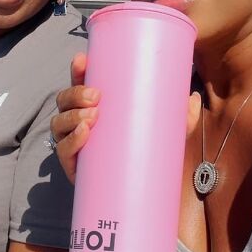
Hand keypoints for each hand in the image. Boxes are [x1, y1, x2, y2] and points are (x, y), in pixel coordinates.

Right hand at [50, 53, 201, 184]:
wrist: (148, 192)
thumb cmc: (152, 152)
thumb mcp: (169, 131)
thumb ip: (182, 115)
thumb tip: (192, 96)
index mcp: (97, 106)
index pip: (80, 83)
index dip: (78, 70)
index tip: (84, 60)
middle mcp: (80, 122)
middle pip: (64, 100)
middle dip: (75, 93)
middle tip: (97, 96)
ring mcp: (75, 145)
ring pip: (59, 123)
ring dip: (71, 116)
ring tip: (92, 117)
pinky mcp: (76, 169)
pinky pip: (63, 152)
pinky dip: (70, 141)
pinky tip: (84, 133)